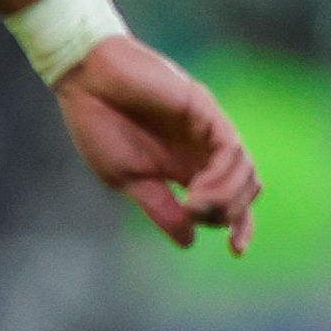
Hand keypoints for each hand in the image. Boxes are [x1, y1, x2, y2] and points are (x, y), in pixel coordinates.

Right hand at [55, 35, 260, 254]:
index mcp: (185, 166)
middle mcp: (203, 149)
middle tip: (195, 216)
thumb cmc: (98, 123)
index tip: (236, 251)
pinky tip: (198, 190)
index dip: (239, 225)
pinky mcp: (204, 110)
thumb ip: (161, 208)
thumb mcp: (127, 178)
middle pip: (245, 189)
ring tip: (195, 206)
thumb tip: (189, 242)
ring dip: (226, 197)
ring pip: (245, 171)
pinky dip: (222, 175)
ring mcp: (207, 129)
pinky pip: (230, 148)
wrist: (85, 79)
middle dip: (229, 213)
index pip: (228, 199)